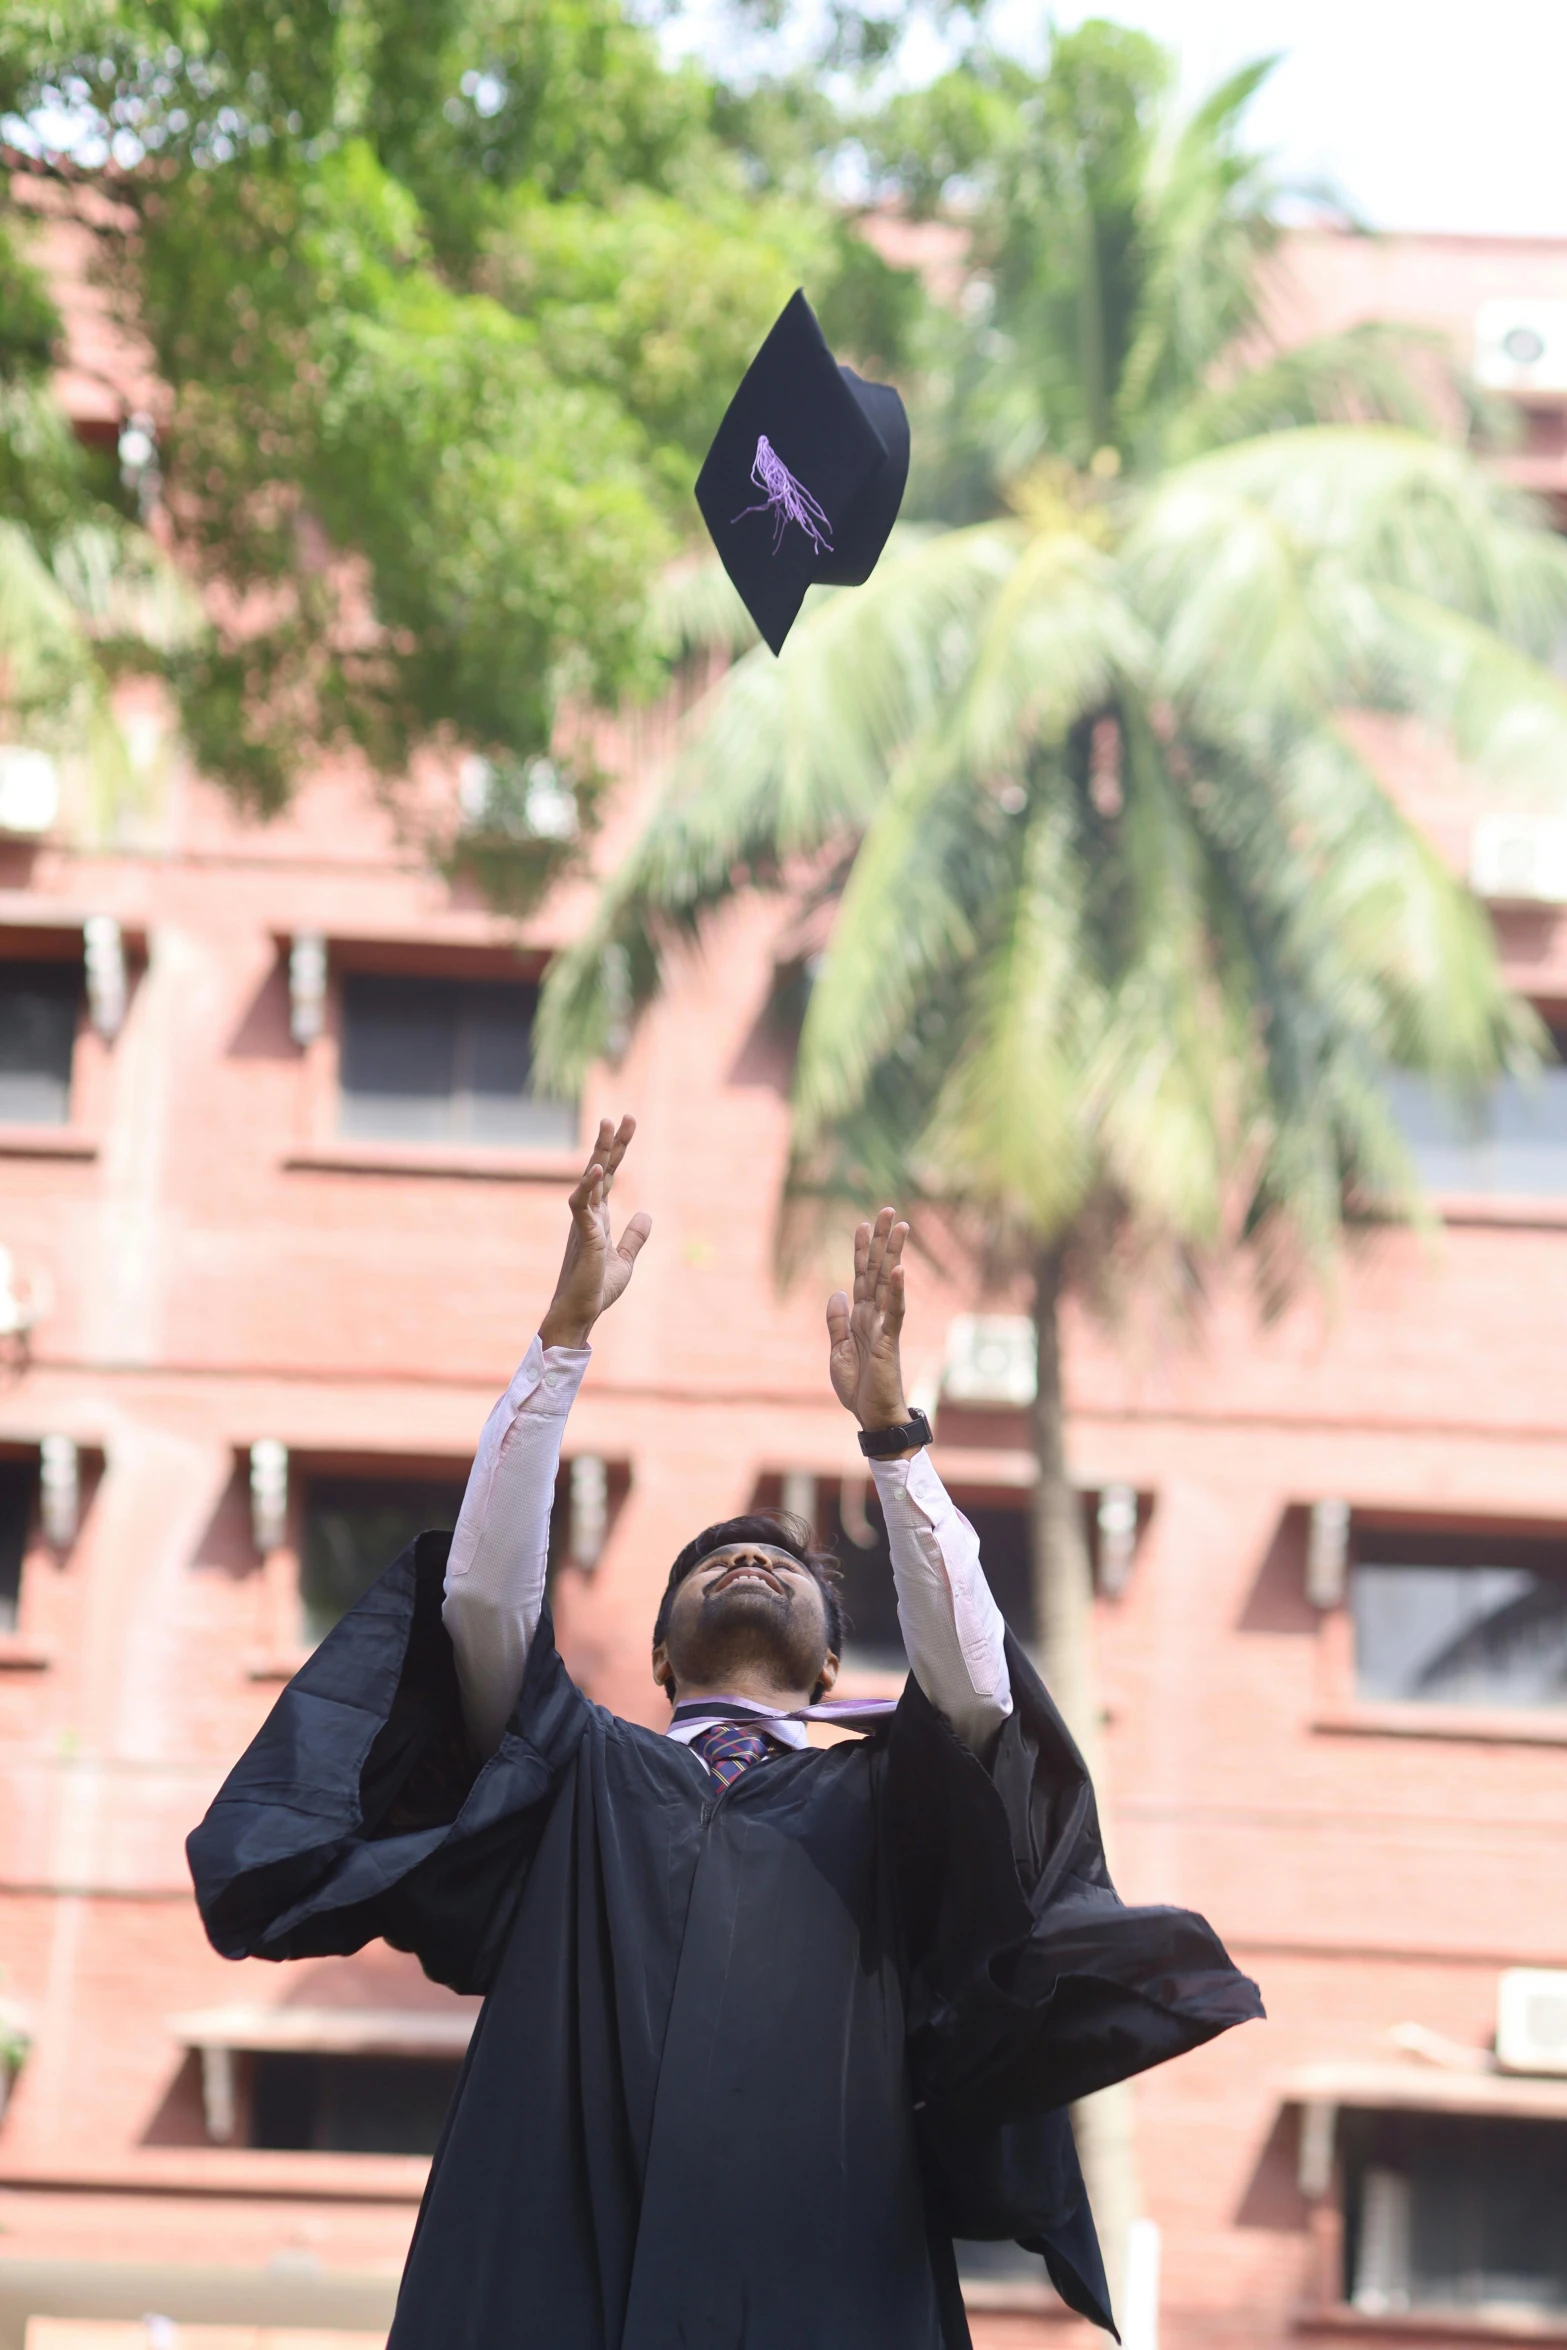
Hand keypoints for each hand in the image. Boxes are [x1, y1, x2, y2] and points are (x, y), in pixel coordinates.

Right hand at [538, 1115, 651, 1349]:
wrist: (580, 1314)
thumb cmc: (595, 1289)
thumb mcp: (624, 1260)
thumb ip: (634, 1237)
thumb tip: (646, 1215)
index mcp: (598, 1217)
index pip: (610, 1176)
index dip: (618, 1150)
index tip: (628, 1123)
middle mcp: (589, 1215)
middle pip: (600, 1170)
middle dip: (611, 1143)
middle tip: (623, 1116)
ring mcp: (584, 1223)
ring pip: (589, 1180)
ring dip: (599, 1152)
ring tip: (608, 1126)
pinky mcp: (583, 1237)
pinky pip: (581, 1205)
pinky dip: (588, 1186)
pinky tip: (598, 1168)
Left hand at [826, 1209, 910, 1436]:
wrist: (872, 1417)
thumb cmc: (859, 1388)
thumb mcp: (837, 1351)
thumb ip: (837, 1322)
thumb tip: (836, 1293)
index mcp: (861, 1317)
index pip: (862, 1276)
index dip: (862, 1250)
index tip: (864, 1223)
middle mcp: (874, 1315)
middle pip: (878, 1270)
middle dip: (882, 1240)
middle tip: (888, 1210)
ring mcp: (884, 1326)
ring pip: (888, 1282)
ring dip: (894, 1253)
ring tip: (900, 1226)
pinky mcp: (889, 1341)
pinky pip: (894, 1311)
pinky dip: (896, 1290)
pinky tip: (898, 1269)